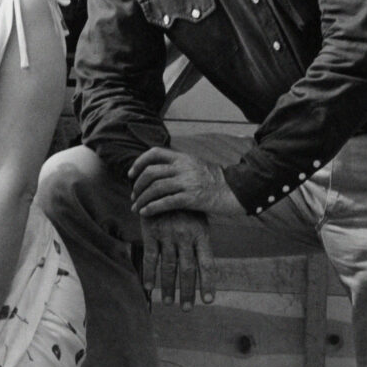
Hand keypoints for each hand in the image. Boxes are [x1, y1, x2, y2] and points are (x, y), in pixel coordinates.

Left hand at [128, 145, 243, 219]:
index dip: (139, 163)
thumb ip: (179, 164)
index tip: (131, 175)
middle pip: (150, 173)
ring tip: (136, 207)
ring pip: (155, 189)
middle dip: (137, 186)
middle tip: (134, 196)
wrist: (236, 191)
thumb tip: (158, 169)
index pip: (155, 153)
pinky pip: (165, 203)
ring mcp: (187, 182)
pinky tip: (145, 213)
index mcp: (183, 157)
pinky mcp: (191, 198)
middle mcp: (183, 167)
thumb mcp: (196, 164)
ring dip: (141, 199)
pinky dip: (151, 208)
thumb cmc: (215, 181)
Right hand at [139, 212, 215, 308]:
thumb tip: (206, 266)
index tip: (207, 301)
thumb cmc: (185, 205)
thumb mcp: (199, 219)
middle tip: (186, 309)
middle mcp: (186, 237)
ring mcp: (168, 235)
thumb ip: (201, 241)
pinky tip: (148, 287)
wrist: (163, 182)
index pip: (207, 264)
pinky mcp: (151, 232)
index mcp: (201, 234)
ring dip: (168, 287)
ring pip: (169, 267)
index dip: (207, 284)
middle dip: (187, 292)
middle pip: (188, 270)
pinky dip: (149, 273)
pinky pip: (150, 257)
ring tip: (169, 302)